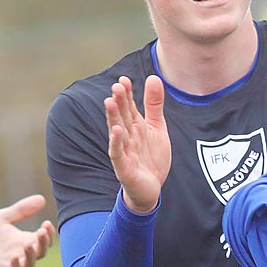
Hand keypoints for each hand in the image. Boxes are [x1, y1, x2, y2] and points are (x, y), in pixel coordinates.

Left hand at [0, 195, 56, 266]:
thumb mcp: (2, 218)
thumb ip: (21, 210)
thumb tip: (42, 198)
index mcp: (25, 241)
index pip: (43, 240)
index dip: (48, 233)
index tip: (46, 223)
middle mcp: (21, 254)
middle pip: (40, 252)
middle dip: (43, 242)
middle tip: (41, 231)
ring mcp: (12, 265)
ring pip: (29, 265)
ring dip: (31, 255)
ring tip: (27, 244)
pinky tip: (13, 257)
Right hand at [106, 75, 171, 214]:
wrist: (152, 189)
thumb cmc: (151, 157)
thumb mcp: (157, 127)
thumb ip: (154, 105)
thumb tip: (153, 77)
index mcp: (135, 126)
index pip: (129, 107)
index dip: (127, 94)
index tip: (124, 80)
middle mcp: (127, 137)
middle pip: (122, 117)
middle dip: (119, 102)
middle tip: (116, 86)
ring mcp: (124, 152)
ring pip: (117, 132)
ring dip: (113, 118)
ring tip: (109, 102)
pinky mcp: (124, 168)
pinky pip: (118, 154)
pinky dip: (116, 143)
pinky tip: (116, 131)